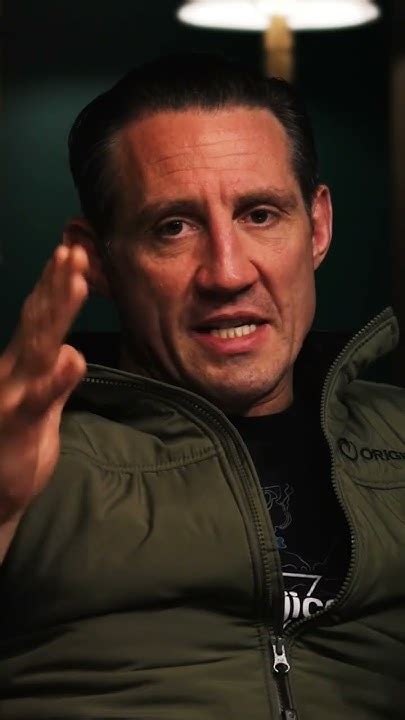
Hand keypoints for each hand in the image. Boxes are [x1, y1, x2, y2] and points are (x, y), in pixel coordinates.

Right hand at [0, 245, 88, 520]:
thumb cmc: (16, 446)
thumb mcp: (42, 407)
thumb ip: (56, 379)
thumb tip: (71, 351)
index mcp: (22, 366)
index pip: (41, 319)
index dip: (55, 285)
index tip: (73, 252)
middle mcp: (15, 371)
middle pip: (39, 320)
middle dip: (57, 282)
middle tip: (76, 247)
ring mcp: (13, 394)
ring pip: (38, 346)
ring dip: (57, 310)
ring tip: (75, 279)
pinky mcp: (17, 423)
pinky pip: (38, 398)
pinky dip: (56, 378)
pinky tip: (72, 358)